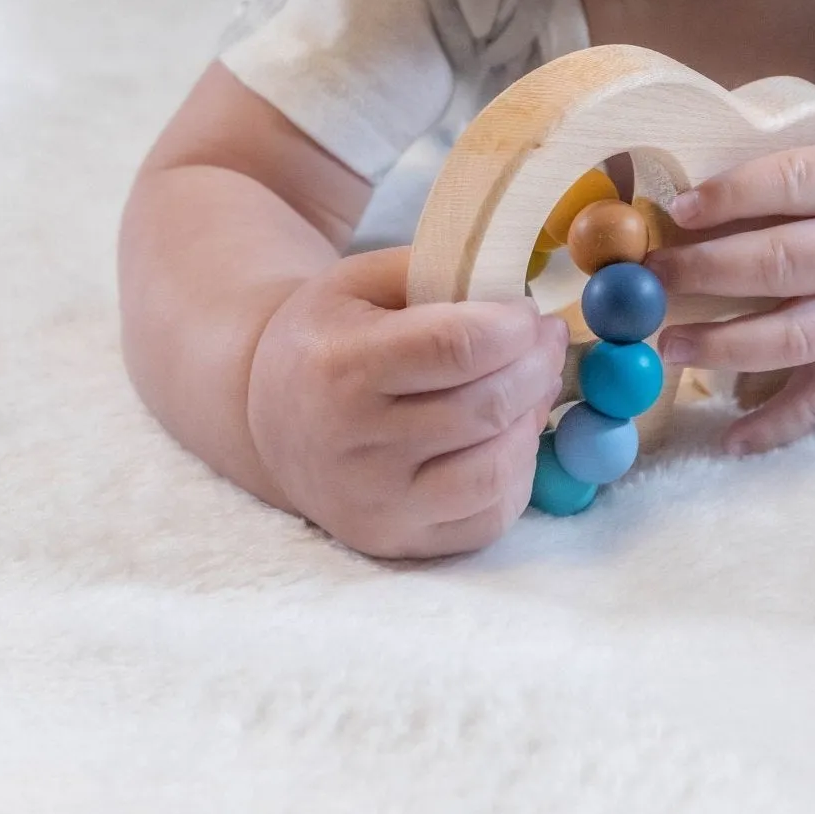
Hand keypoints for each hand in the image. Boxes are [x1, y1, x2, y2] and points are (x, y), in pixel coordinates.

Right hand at [246, 246, 566, 557]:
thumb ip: (439, 271)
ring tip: (534, 384)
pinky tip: (510, 433)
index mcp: (342, 367)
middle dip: (537, 365)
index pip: (457, 348)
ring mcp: (375, 504)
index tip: (526, 311)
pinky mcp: (396, 542)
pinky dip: (518, 471)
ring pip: (497, 469)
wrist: (268, 417)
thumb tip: (521, 295)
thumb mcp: (364, 279)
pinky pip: (490, 516)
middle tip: (547, 340)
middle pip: (486, 407)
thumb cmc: (329, 336)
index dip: (513, 326)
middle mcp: (354, 446)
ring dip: (533, 418)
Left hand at [650, 100, 814, 453]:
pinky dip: (778, 425)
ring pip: (794, 335)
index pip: (794, 182)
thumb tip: (733, 111)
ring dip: (728, 347)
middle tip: (649, 277)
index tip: (680, 206)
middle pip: (781, 262)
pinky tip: (730, 439)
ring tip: (670, 347)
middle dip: (707, 272)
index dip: (735, 194)